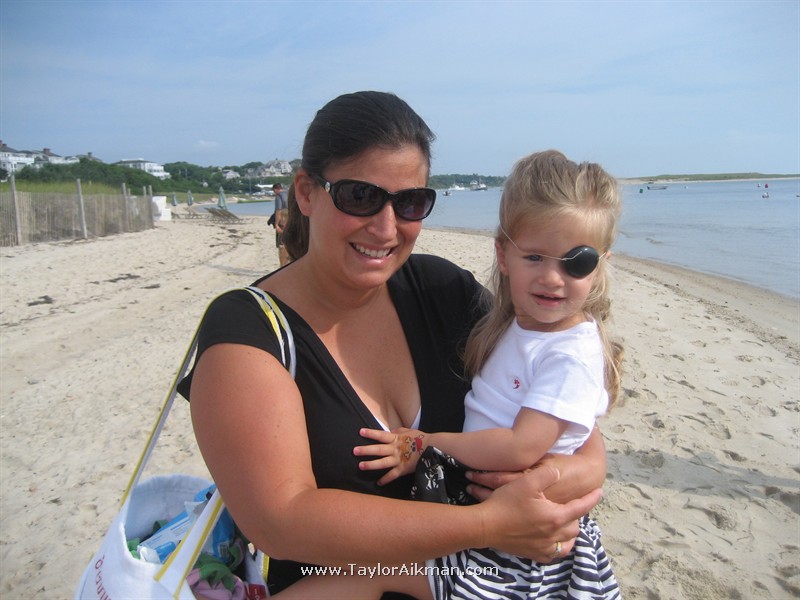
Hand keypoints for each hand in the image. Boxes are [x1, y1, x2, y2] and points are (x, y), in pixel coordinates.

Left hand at [353, 428, 425, 485]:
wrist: (434, 448)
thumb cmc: (422, 439)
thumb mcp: (410, 432)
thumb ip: (399, 432)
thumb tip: (391, 432)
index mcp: (396, 439)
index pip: (381, 435)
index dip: (371, 433)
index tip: (360, 432)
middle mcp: (395, 449)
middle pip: (378, 449)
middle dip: (366, 450)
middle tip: (354, 451)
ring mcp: (399, 460)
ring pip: (382, 463)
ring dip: (371, 465)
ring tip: (360, 466)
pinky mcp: (403, 469)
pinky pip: (393, 475)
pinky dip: (386, 480)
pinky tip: (378, 483)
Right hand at [475, 464, 602, 562]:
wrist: (485, 526)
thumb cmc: (506, 503)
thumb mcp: (527, 482)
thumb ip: (547, 474)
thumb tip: (559, 473)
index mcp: (555, 516)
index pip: (581, 507)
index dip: (592, 498)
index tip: (600, 492)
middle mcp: (553, 534)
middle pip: (576, 527)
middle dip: (577, 516)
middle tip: (572, 506)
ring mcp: (544, 547)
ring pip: (567, 542)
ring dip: (570, 533)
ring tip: (565, 523)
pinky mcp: (533, 554)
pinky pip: (554, 554)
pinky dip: (558, 547)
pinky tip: (553, 540)